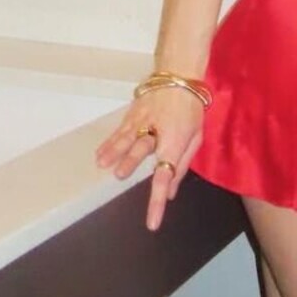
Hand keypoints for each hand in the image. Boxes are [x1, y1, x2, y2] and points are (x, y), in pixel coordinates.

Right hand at [95, 87, 204, 230]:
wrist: (179, 73)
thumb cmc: (191, 108)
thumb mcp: (196, 137)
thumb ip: (183, 165)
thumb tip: (171, 193)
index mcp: (176, 141)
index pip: (166, 175)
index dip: (158, 201)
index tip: (151, 223)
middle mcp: (157, 131)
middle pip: (142, 147)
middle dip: (131, 160)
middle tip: (119, 174)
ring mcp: (143, 120)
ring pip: (127, 137)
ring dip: (114, 150)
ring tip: (101, 163)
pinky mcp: (133, 112)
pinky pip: (120, 130)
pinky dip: (109, 142)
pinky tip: (100, 153)